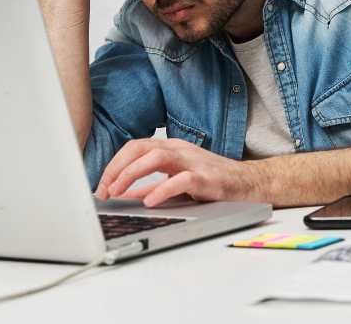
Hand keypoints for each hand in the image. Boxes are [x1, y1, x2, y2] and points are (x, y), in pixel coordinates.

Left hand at [95, 138, 262, 206]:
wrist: (250, 184)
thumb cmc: (214, 182)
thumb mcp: (177, 182)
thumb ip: (152, 187)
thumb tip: (124, 196)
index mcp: (171, 148)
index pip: (134, 148)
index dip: (113, 165)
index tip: (101, 187)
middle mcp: (180, 150)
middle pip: (140, 148)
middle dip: (116, 168)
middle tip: (103, 190)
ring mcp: (194, 161)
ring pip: (156, 156)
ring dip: (131, 174)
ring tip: (117, 192)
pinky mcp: (207, 177)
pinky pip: (181, 179)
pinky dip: (162, 189)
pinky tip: (150, 202)